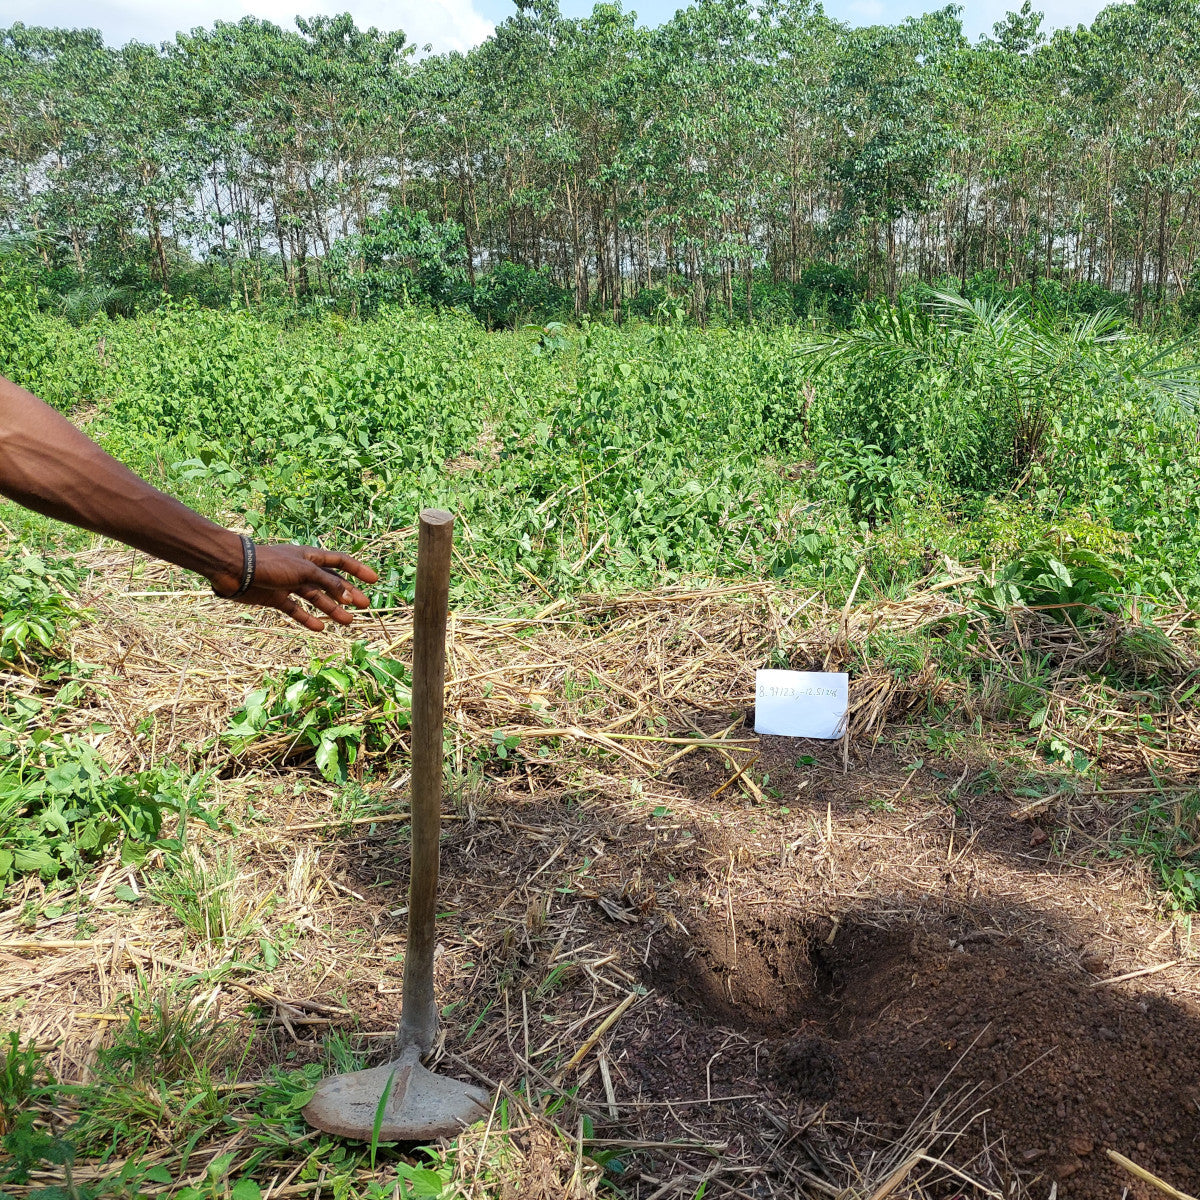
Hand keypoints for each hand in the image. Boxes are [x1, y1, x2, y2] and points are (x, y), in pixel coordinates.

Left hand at [217, 545, 378, 630]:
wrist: (235, 569)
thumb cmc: (271, 563)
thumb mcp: (305, 572)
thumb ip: (329, 584)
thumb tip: (350, 597)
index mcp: (310, 557)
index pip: (340, 561)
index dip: (358, 570)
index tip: (374, 580)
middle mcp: (302, 570)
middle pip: (331, 583)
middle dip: (348, 594)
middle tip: (365, 606)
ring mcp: (289, 584)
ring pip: (316, 598)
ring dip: (332, 609)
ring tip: (348, 623)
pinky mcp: (276, 598)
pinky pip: (296, 610)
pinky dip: (307, 618)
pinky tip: (320, 628)